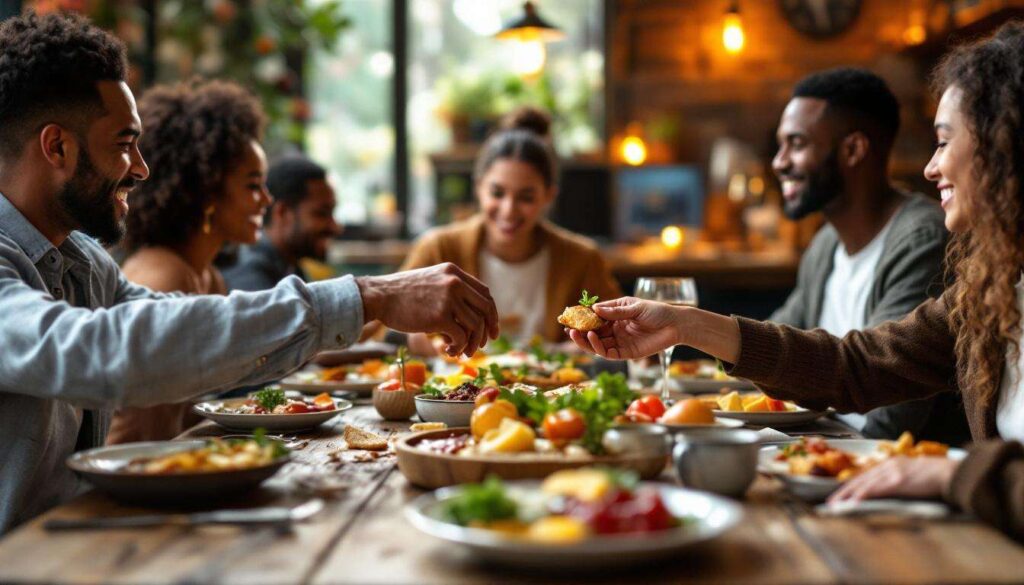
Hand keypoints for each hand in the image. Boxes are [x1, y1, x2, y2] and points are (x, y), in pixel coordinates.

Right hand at [356, 263, 498, 356]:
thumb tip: (470, 313)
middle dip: (488, 330)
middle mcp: (455, 282)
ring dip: (471, 343)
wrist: (379, 296)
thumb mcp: (431, 280)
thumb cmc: (401, 294)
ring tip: (461, 352)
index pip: (485, 293)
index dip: (492, 313)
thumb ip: (450, 289)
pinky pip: (461, 336)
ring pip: (476, 325)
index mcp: (454, 272)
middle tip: (483, 345)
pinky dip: (459, 347)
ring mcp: (448, 298)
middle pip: (486, 309)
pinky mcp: (439, 316)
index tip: (491, 329)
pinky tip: (449, 351)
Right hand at [566, 297, 682, 359]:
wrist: (675, 325)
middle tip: (569, 329)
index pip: (595, 318)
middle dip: (580, 332)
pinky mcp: (626, 353)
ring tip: (578, 334)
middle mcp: (615, 330)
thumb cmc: (657, 312)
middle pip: (593, 333)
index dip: (583, 319)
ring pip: (598, 345)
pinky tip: (593, 339)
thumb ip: (616, 311)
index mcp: (616, 316)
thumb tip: (594, 309)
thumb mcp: (635, 307)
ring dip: (586, 341)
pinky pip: (608, 353)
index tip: (570, 317)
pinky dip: (598, 347)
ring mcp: (620, 342)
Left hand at [828, 456, 959, 503]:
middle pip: (859, 479)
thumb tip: (888, 489)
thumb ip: (898, 478)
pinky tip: (853, 502)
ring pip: (864, 484)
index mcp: (891, 464)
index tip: (839, 495)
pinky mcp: (898, 482)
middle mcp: (888, 466)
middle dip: (843, 492)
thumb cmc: (935, 476)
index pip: (865, 476)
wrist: (950, 473)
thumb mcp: (912, 473)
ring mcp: (892, 473)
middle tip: (830, 502)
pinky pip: (876, 489)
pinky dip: (862, 495)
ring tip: (836, 505)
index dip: (850, 486)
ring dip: (848, 495)